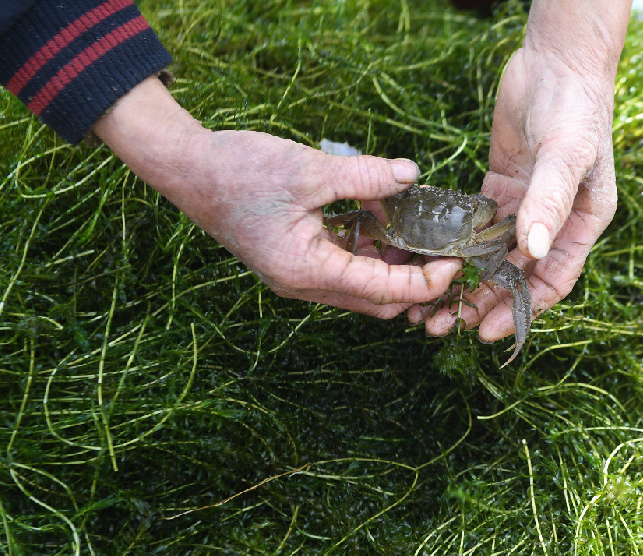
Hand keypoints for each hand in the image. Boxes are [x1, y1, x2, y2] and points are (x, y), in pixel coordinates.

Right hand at [95, 78, 461, 317]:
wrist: (185, 167)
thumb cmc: (238, 169)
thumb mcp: (309, 168)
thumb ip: (364, 177)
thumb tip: (412, 176)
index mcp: (308, 272)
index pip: (385, 292)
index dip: (427, 282)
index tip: (456, 261)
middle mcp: (305, 284)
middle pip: (379, 300)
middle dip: (417, 281)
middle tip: (447, 249)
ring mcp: (300, 276)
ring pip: (364, 285)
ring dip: (394, 264)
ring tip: (423, 230)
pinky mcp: (298, 260)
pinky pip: (346, 266)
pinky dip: (371, 249)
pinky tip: (387, 218)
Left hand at [407, 43, 620, 341]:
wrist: (558, 59)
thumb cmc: (574, 106)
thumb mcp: (566, 154)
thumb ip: (548, 201)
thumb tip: (531, 251)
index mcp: (583, 223)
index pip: (553, 281)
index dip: (519, 309)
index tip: (485, 332)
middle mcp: (556, 221)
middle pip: (517, 275)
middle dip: (482, 302)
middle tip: (443, 325)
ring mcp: (528, 205)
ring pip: (494, 255)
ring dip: (466, 279)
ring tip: (430, 303)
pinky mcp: (503, 186)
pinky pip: (479, 225)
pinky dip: (457, 243)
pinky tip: (430, 259)